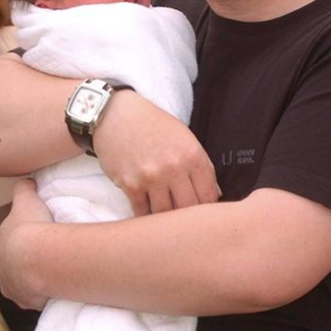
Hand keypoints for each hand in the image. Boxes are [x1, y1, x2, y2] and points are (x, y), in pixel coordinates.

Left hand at [0, 179, 52, 309]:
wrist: (37, 257)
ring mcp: (11, 286)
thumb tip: (27, 181)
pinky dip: (41, 291)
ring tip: (48, 269)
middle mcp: (0, 267)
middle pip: (11, 263)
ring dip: (31, 277)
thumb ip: (24, 188)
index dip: (20, 237)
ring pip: (20, 281)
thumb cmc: (30, 226)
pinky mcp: (24, 300)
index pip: (7, 241)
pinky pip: (33, 296)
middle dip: (23, 259)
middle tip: (42, 252)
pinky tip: (51, 283)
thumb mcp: (26, 198)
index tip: (33, 235)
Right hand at [94, 91, 219, 214]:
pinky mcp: (130, 185)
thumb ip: (200, 165)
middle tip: (182, 216)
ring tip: (164, 212)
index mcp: (192, 155)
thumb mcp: (183, 137)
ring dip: (165, 216)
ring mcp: (151, 178)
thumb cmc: (152, 124)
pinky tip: (146, 208)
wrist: (115, 114)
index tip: (201, 210)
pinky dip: (145, 214)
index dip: (207, 208)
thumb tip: (214, 194)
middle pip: (189, 209)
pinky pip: (142, 212)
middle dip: (187, 215)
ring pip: (165, 214)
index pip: (209, 196)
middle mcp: (174, 168)